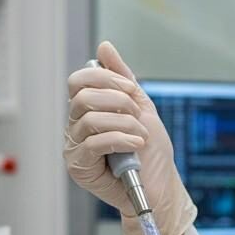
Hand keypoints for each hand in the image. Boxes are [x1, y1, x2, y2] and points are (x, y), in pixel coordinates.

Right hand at [64, 41, 195, 234]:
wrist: (160, 187)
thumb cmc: (151, 153)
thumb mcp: (141, 107)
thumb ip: (122, 78)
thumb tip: (104, 47)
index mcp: (87, 111)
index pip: (79, 81)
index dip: (105, 78)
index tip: (130, 89)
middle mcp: (76, 127)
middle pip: (82, 96)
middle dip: (117, 100)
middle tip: (138, 116)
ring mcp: (75, 147)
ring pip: (89, 119)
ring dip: (124, 124)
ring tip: (141, 137)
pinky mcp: (79, 167)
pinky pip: (93, 143)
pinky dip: (120, 139)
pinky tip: (135, 146)